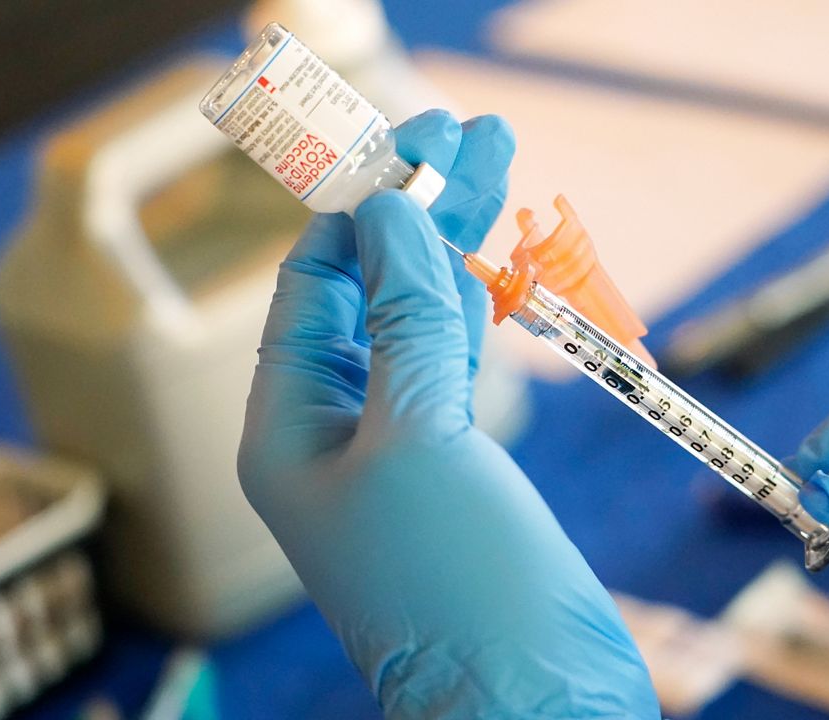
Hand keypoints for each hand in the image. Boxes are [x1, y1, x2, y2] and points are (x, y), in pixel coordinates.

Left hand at [238, 110, 657, 718]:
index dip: (363, 207)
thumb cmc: (459, 592)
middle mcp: (338, 438)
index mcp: (292, 433)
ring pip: (424, 324)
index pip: (316, 287)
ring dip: (459, 248)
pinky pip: (462, 368)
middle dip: (418, 214)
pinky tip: (503, 262)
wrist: (536, 704)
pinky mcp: (465, 473)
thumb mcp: (419, 440)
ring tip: (498, 167)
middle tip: (471, 133)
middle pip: (372, 294)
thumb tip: (391, 211)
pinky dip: (484, 310)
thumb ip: (408, 320)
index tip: (419, 142)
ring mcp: (404, 454)